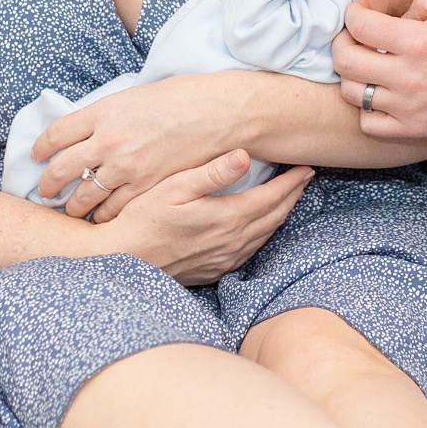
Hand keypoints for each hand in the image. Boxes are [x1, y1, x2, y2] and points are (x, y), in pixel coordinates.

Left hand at [33, 73, 251, 222]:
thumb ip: (107, 115)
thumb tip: (88, 129)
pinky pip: (111, 209)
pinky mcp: (144, 186)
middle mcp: (108, 140)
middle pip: (62, 169)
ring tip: (70, 210)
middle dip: (48, 184)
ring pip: (84, 195)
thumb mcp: (135, 96)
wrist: (219, 113)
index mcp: (104, 112)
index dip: (41, 147)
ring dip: (73, 205)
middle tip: (44, 191)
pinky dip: (102, 215)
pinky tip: (99, 217)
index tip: (36, 154)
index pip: (56, 133)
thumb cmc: (182, 98)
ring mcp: (125, 166)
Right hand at [95, 151, 311, 285]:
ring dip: (281, 215)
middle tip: (305, 178)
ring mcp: (224, 260)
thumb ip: (212, 173)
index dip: (292, 181)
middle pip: (275, 217)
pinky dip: (263, 234)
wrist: (121, 259)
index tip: (305, 167)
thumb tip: (245, 155)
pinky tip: (260, 226)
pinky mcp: (214, 271)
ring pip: (265, 236)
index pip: (272, 197)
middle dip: (293, 196)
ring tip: (290, 198)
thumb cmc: (142, 218)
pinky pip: (250, 251)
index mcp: (227, 218)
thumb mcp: (174, 188)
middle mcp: (232, 242)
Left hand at [331, 0, 426, 138]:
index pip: (360, 26)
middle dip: (340, 42)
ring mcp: (409, 107)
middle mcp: (409, 77)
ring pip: (352, 93)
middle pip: (345, 61)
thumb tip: (399, 12)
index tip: (358, 12)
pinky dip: (364, 109)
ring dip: (351, 75)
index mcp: (419, 42)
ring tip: (364, 64)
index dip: (351, 13)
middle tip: (352, 36)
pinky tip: (378, 94)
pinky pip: (369, 124)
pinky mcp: (414, 129)